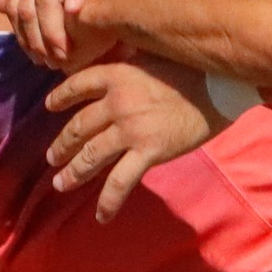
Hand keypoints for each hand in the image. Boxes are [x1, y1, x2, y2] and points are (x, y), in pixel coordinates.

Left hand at [44, 54, 232, 221]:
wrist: (221, 85)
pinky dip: (108, 201)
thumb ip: (132, 65)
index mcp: (117, 74)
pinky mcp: (148, 151)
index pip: (77, 85)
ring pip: (91, 155)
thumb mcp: (154, 55)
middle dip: (62, 145)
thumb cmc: (195, 67)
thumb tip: (123, 70)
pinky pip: (120, 181)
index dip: (60, 98)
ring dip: (73, 172)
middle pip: (79, 126)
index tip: (50, 106)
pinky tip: (101, 216)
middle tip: (52, 158)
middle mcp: (117, 101)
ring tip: (60, 184)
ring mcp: (130, 129)